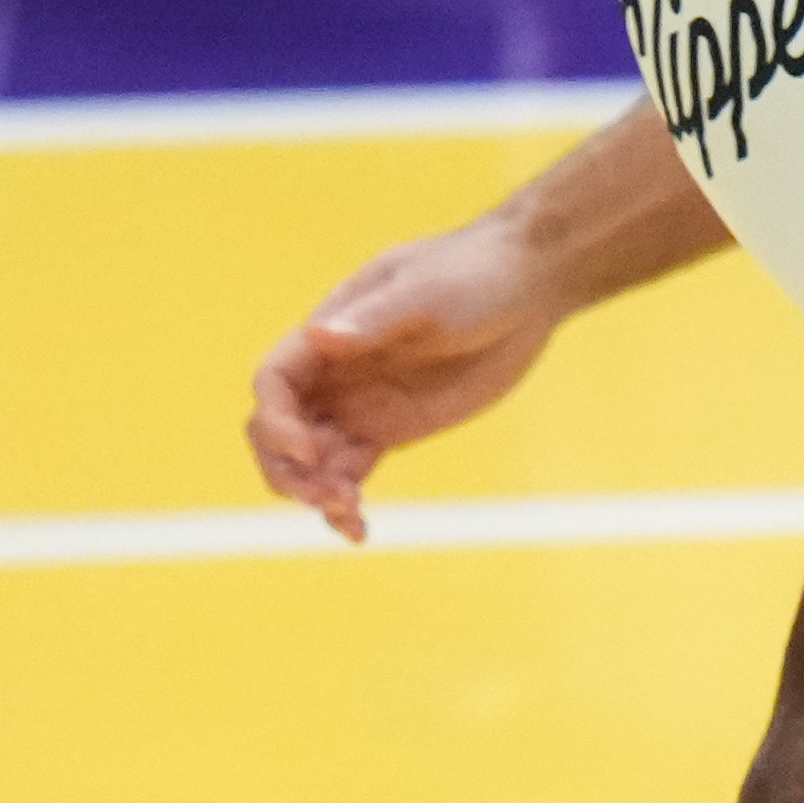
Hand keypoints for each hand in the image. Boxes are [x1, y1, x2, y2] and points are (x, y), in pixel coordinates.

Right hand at [244, 222, 564, 540]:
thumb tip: (319, 335)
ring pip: (312, 462)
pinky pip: (350, 473)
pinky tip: (358, 531)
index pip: (274, 382)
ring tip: (349, 514)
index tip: (308, 449)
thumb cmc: (474, 271)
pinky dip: (344, 504)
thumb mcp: (427, 291)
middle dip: (287, 469)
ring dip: (316, 493)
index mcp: (329, 332)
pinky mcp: (390, 430)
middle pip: (278, 431)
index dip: (276, 421)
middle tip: (328, 495)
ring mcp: (360, 405)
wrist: (529, 285)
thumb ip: (377, 318)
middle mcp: (334, 373)